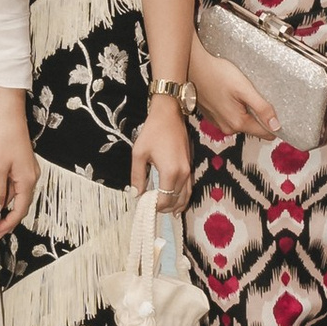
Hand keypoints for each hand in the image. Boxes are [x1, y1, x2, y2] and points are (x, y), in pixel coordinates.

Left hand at [0, 95, 36, 235]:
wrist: (9, 115)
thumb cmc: (3, 138)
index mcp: (27, 180)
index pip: (20, 210)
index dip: (8, 224)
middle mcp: (31, 176)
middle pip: (21, 203)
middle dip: (8, 217)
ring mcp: (28, 170)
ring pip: (17, 193)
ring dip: (6, 204)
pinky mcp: (22, 163)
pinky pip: (15, 183)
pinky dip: (6, 192)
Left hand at [130, 98, 194, 214]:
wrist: (170, 114)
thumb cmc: (153, 132)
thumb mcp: (139, 153)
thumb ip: (138, 176)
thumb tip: (136, 194)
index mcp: (171, 172)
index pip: (165, 200)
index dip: (155, 206)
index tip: (144, 205)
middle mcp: (183, 174)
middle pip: (176, 200)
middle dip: (164, 208)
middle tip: (151, 208)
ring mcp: (189, 170)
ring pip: (186, 196)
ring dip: (175, 205)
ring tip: (164, 211)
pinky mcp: (190, 166)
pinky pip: (189, 188)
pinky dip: (183, 197)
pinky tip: (176, 201)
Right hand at [191, 52, 278, 141]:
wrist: (194, 66)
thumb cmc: (217, 74)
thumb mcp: (245, 89)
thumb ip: (262, 108)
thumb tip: (276, 125)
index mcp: (237, 122)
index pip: (266, 133)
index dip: (274, 123)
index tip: (275, 110)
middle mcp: (227, 127)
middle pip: (254, 127)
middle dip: (259, 114)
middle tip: (256, 95)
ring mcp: (218, 122)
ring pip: (242, 121)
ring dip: (246, 110)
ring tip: (242, 92)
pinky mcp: (213, 116)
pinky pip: (231, 116)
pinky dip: (234, 107)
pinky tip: (231, 94)